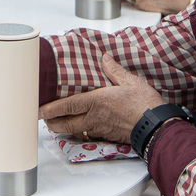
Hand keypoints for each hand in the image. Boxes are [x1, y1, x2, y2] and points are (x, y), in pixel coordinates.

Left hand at [37, 54, 163, 141]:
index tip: (38, 109)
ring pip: (74, 131)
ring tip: (57, 123)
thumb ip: (114, 70)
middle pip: (65, 124)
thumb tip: (105, 58)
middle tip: (43, 118)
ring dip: (64, 128)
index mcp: (97, 102)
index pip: (66, 106)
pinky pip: (88, 136)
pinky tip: (80, 128)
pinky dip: (80, 132)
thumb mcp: (131, 81)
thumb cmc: (145, 104)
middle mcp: (94, 117)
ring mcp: (100, 129)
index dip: (50, 109)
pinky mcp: (107, 137)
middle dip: (51, 122)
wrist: (157, 126)